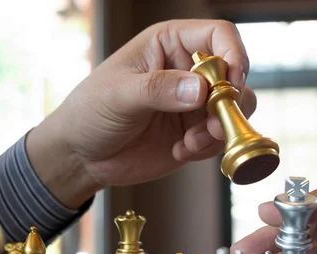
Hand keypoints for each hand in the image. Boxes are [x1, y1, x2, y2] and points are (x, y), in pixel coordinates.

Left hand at [26, 19, 255, 207]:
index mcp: (169, 44)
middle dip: (230, 102)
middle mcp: (187, 70)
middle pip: (234, 75)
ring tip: (191, 143)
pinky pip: (220, 137)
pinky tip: (180, 151)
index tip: (232, 84)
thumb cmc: (90, 112)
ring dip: (220, 129)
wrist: (82, 156)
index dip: (234, 55)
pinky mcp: (194, 132)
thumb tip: (200, 89)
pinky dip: (208, 147)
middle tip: (213, 125)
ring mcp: (193, 103)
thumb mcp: (119, 95)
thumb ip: (158, 89)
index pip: (218, 35)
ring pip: (234, 109)